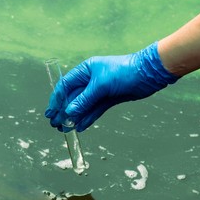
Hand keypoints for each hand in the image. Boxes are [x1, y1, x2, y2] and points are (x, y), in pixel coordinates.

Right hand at [45, 42, 178, 131]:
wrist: (148, 74)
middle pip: (73, 97)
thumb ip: (84, 99)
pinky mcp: (109, 99)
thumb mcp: (101, 85)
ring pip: (83, 105)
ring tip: (65, 129)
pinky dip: (88, 118)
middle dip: (63, 111)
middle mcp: (90, 80)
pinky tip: (80, 127)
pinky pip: (95, 110)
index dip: (57, 99)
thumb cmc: (124, 72)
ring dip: (74, 117)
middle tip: (55, 124)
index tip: (51, 112)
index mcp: (85, 70)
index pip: (65, 85)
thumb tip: (69, 112)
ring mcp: (100, 90)